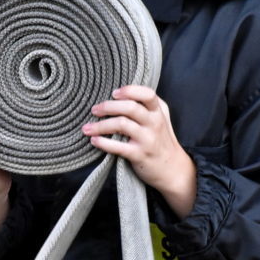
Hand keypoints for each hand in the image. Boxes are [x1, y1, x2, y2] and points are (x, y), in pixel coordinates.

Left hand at [83, 85, 196, 217]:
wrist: (172, 169)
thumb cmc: (161, 140)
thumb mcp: (162, 118)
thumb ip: (148, 105)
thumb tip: (122, 93)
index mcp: (158, 112)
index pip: (147, 94)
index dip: (130, 90)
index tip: (114, 93)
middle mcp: (154, 123)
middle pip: (130, 107)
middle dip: (108, 107)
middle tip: (94, 110)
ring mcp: (147, 139)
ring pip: (121, 125)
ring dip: (100, 125)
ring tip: (87, 128)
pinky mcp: (139, 155)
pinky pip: (118, 147)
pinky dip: (103, 143)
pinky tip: (94, 141)